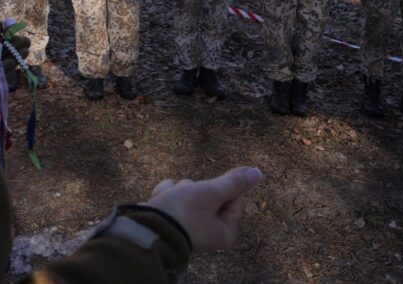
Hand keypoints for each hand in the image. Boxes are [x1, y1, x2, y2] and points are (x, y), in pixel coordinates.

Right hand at [146, 166, 262, 251]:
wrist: (145, 227)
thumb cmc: (182, 212)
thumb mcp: (209, 193)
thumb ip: (233, 182)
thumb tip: (257, 173)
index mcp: (225, 230)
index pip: (232, 196)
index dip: (217, 188)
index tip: (205, 191)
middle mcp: (209, 230)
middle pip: (208, 193)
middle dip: (193, 189)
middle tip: (186, 200)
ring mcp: (189, 225)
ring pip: (188, 192)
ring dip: (177, 190)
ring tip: (169, 201)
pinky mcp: (172, 219)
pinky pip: (173, 197)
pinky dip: (165, 196)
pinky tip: (159, 202)